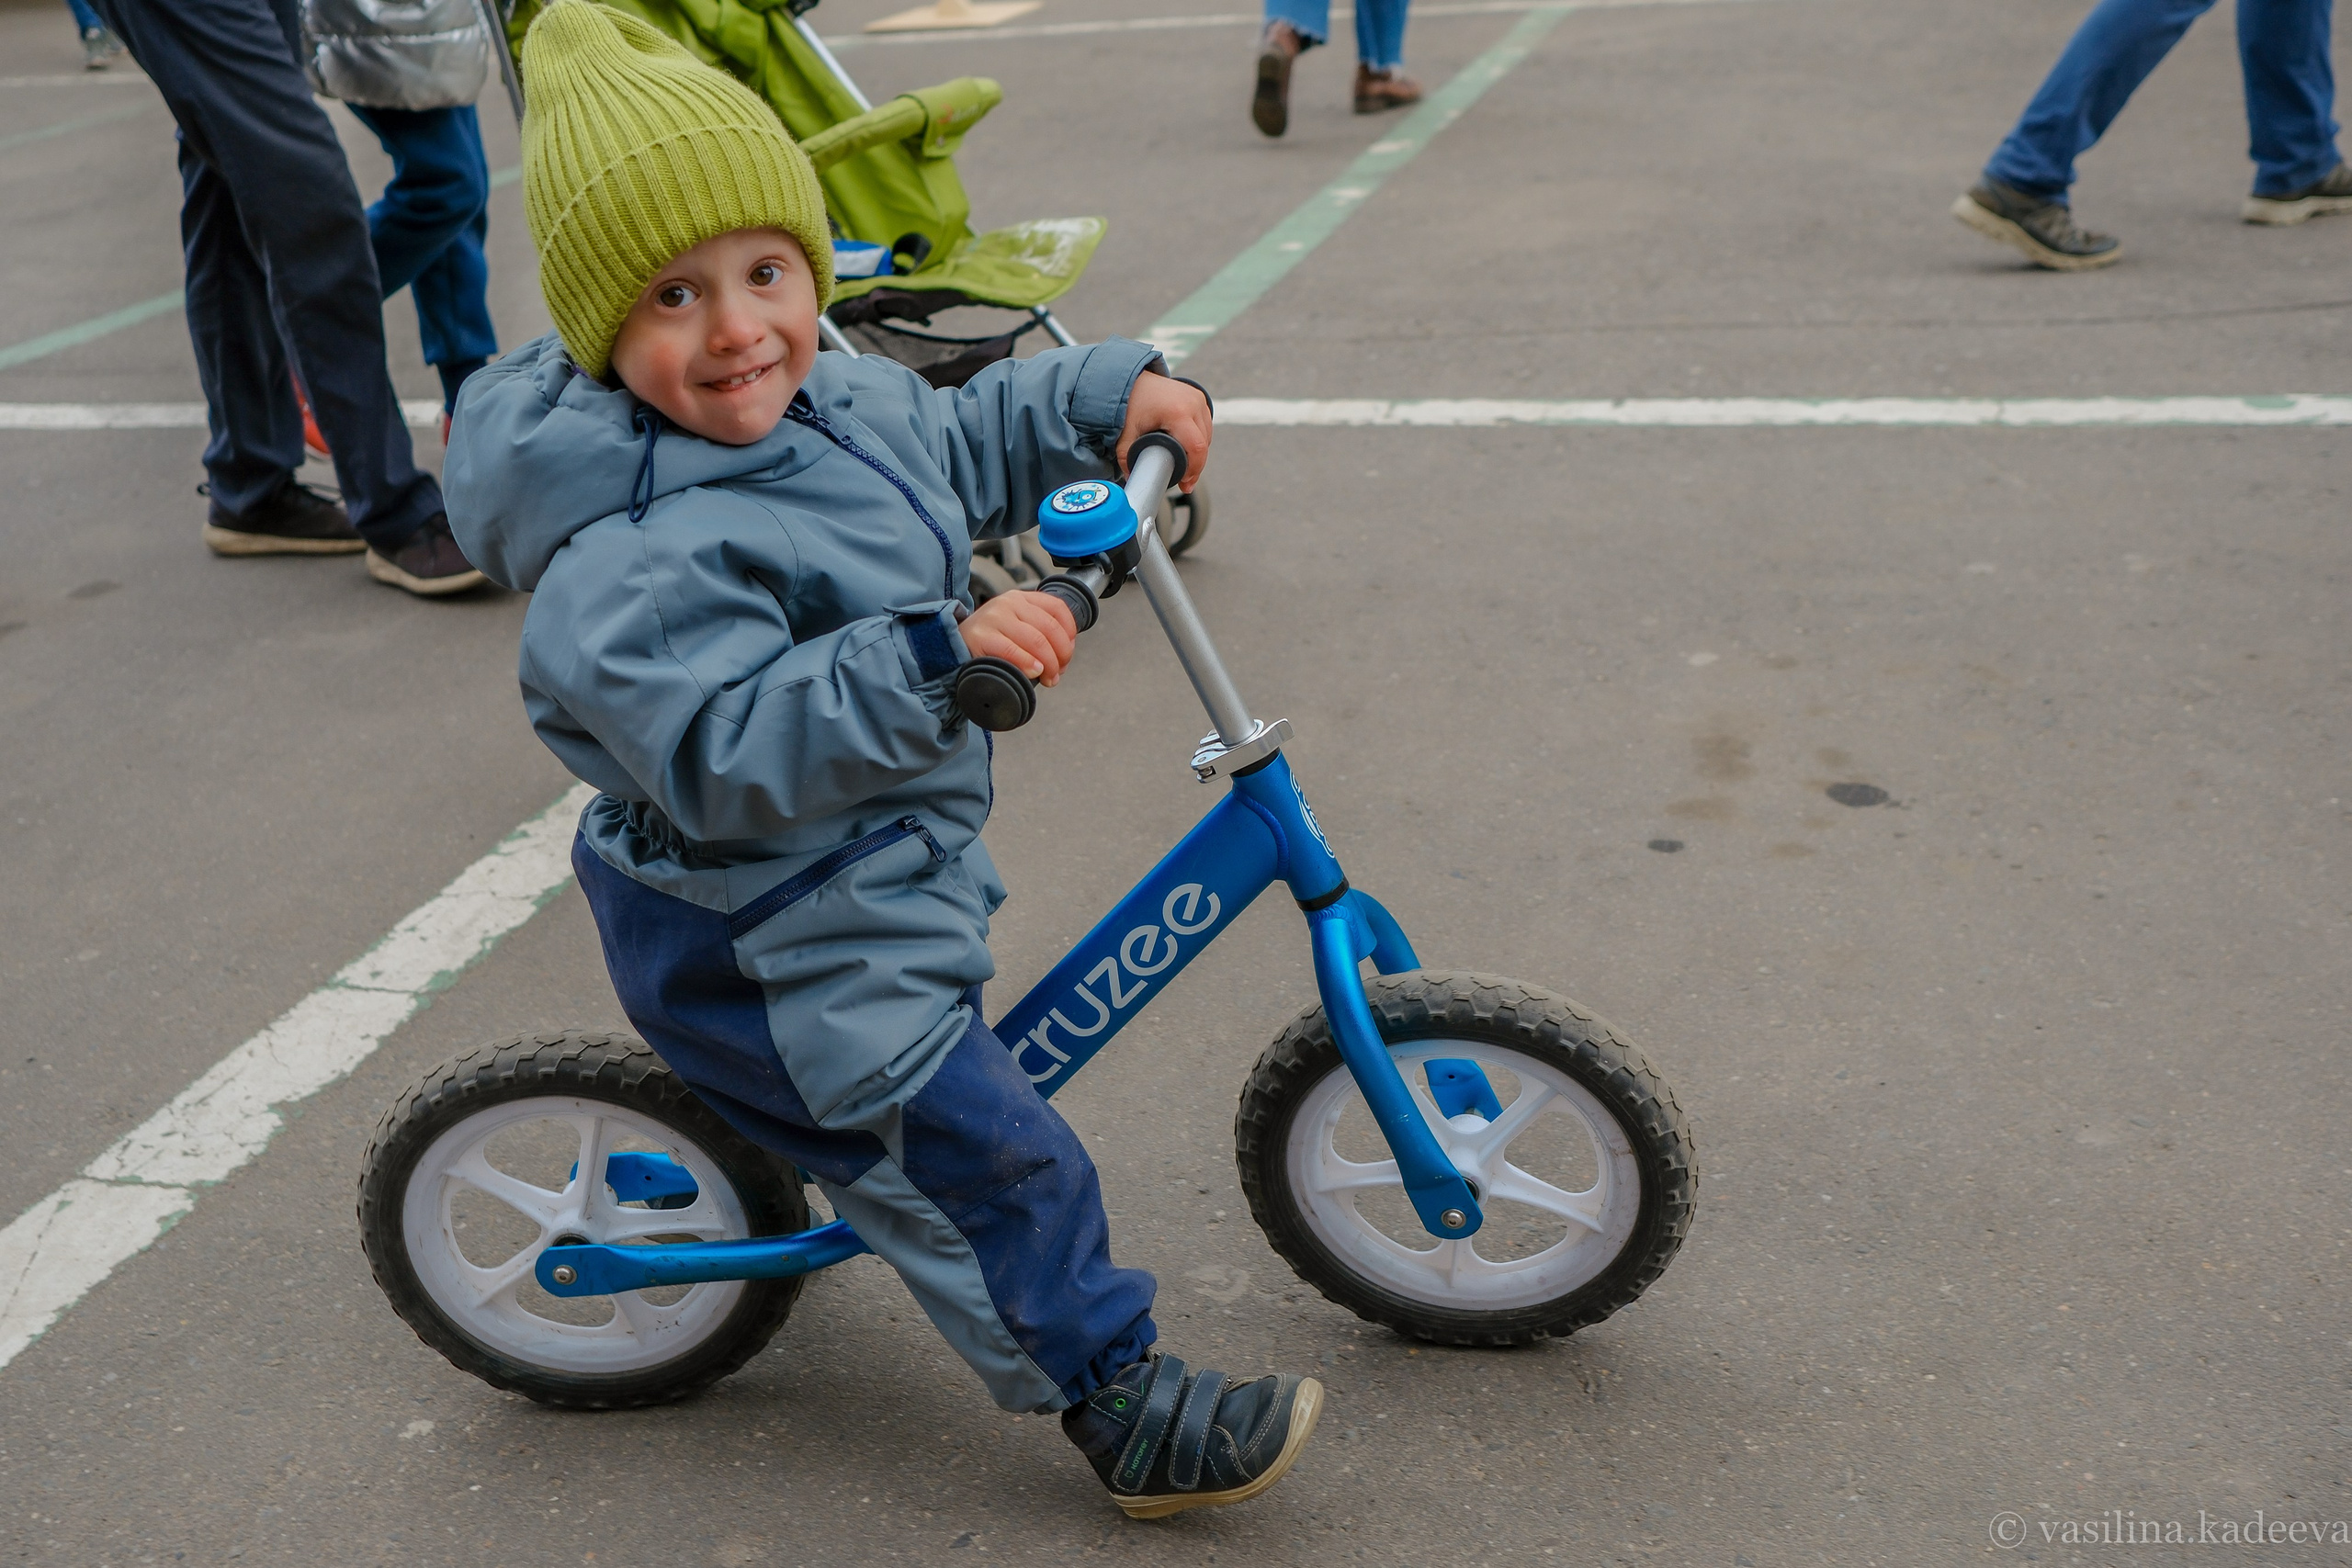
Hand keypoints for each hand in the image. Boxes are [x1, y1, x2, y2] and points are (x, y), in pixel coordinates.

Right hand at [961, 590, 1077, 686]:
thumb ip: (1037, 631)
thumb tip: (1065, 652)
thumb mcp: (1014, 626)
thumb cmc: (988, 642)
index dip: (1070, 632)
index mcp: (1020, 598)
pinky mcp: (981, 636)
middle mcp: (1009, 603)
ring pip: (1037, 640)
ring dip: (1049, 664)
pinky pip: (1013, 651)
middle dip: (1061, 654)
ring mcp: (994, 618)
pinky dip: (1028, 663)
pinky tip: (1034, 672)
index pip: (1058, 608)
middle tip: (1058, 672)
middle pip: (1050, 628)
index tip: (1068, 652)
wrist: (951, 646)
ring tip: (1049, 678)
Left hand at [1116, 371, 1210, 493]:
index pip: (1197, 447)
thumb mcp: (1125, 434)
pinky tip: (1190, 449)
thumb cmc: (1129, 403)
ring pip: (1207, 434)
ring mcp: (1197, 398)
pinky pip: (1205, 424)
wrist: (1131, 379)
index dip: (1194, 470)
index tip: (1186, 484)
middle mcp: (1192, 402)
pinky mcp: (1198, 396)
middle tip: (1185, 481)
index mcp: (1177, 412)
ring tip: (1186, 466)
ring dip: (1199, 452)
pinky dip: (1200, 437)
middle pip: (1204, 443)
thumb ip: (1127, 458)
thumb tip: (1134, 480)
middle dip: (1196, 465)